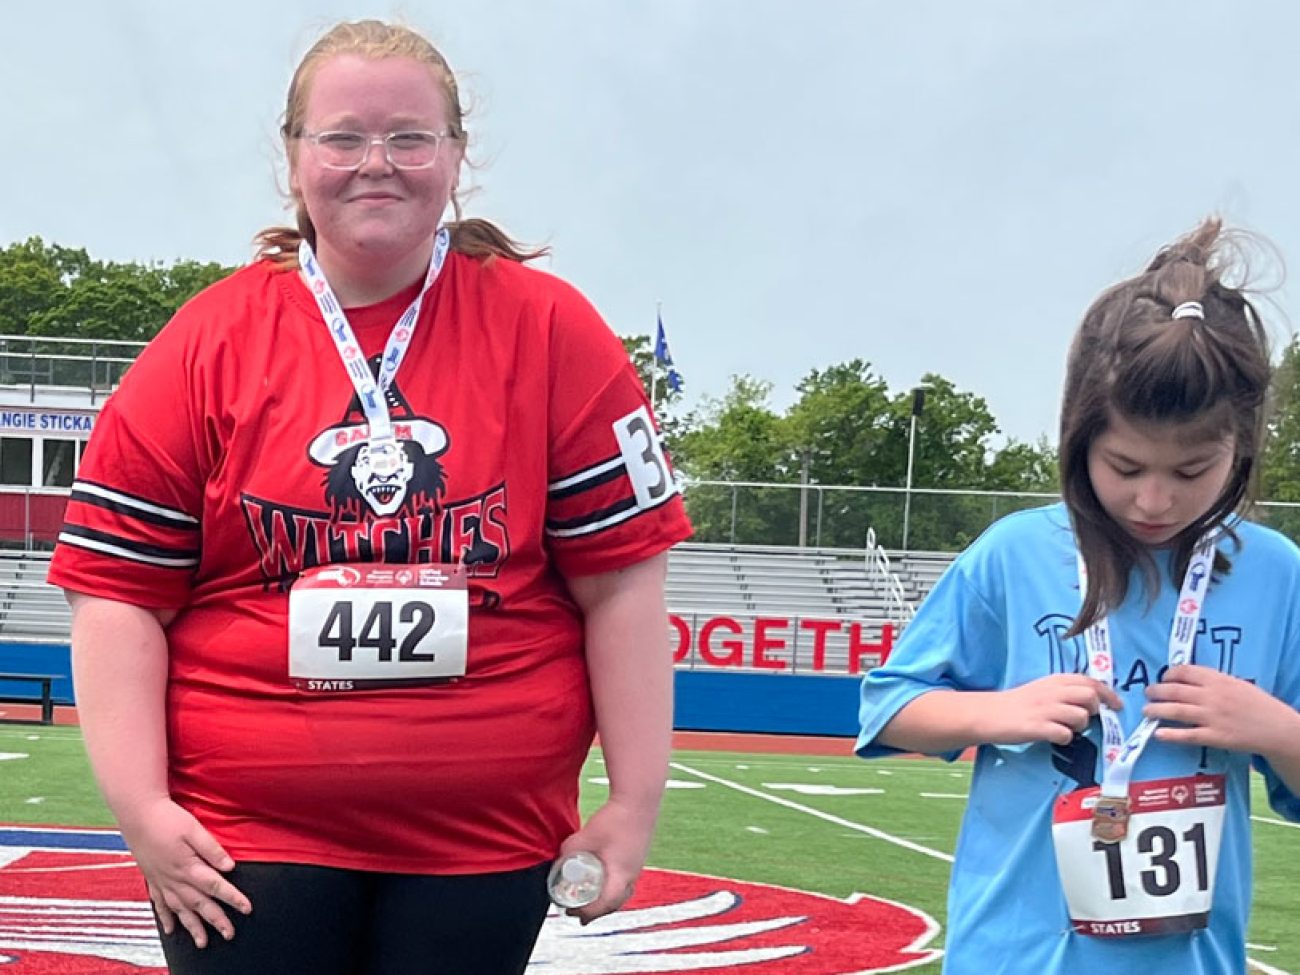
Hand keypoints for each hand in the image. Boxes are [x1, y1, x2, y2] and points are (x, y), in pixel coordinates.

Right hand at [117, 797, 251, 947]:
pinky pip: (159, 904)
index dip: (233, 898)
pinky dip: (166, 918)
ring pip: (180, 910)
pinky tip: (170, 930)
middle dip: (216, 920)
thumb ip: (212, 849)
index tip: (247, 909)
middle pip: (199, 904)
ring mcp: (162, 881)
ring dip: (192, 927)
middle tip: (230, 934)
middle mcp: (175, 879)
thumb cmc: (168, 819)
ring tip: (202, 942)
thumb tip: (230, 867)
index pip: (215, 886)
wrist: (138, 814)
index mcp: (188, 866)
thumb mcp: (194, 829)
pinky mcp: (152, 879)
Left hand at [556, 797, 657, 924]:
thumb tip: (558, 862)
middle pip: (614, 904)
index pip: (604, 904)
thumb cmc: (615, 819)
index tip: (571, 911)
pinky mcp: (637, 858)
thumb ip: (570, 850)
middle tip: (578, 915)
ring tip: (591, 903)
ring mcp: (637, 867)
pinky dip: (613, 890)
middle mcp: (632, 875)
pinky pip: (626, 883)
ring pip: (622, 894)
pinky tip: (605, 882)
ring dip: (605, 902)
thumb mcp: (586, 836)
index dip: (586, 911)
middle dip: (595, 913)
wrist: (639, 800)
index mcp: (621, 875)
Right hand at [980, 674, 1122, 745]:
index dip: (1108, 694)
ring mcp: (1045, 709)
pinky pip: (1064, 734)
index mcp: (1055, 680)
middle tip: (1087, 718)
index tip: (1117, 705)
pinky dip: (1064, 738)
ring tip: (1066, 728)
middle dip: (1095, 709)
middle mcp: (1052, 692)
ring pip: (1081, 716)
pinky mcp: (1037, 727)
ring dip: (1080, 726)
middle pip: (1090, 696)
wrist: (988, 713)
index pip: (1090, 681)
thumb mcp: (1043, 690)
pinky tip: (1054, 737)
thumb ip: (1065, 692)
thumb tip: (1093, 700)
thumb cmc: (1018, 703)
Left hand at [1147, 664, 1299, 756]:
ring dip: (1157, 710)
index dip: (1168, 675)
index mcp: (1218, 680)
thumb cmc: (1257, 704)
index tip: (1163, 679)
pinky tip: (1158, 734)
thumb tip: (1187, 677)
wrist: (1278, 728)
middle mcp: (1212, 697)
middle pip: (1175, 691)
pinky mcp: (1215, 737)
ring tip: (1146, 710)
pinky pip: (1188, 735)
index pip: (1185, 672)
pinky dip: (1171, 734)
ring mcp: (1212, 717)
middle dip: (1157, 691)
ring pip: (1177, 711)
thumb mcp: (1236, 683)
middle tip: (1148, 693)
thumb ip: (1213, 681)